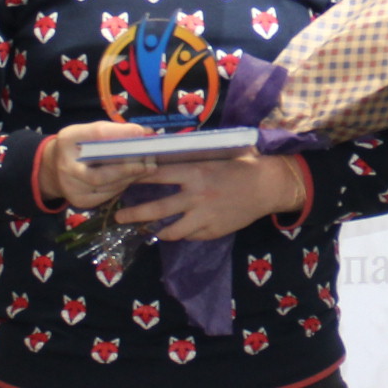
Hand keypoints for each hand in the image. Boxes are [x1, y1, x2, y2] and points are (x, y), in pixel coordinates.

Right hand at [45, 121, 158, 208]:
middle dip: (129, 167)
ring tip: (147, 168)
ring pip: (108, 185)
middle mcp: (66, 167)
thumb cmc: (76, 146)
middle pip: (102, 171)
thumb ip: (113, 131)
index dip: (120, 135)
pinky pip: (107, 195)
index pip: (96, 135)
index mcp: (68, 140)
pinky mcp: (80, 202)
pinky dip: (122, 186)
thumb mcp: (88, 131)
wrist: (51, 169)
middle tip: (150, 161)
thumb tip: (143, 132)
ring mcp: (72, 188)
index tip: (142, 133)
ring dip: (130, 177)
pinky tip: (132, 178)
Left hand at [114, 150, 308, 241]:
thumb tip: (166, 152)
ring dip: (155, 230)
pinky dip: (180, 233)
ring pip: (171, 229)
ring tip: (143, 229)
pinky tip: (174, 230)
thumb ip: (192, 158)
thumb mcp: (216, 155)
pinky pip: (189, 235)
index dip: (138, 177)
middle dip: (134, 213)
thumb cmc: (241, 165)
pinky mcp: (212, 231)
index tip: (122, 177)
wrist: (268, 186)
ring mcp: (204, 216)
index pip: (158, 175)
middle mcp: (196, 196)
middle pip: (157, 209)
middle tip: (119, 216)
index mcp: (195, 172)